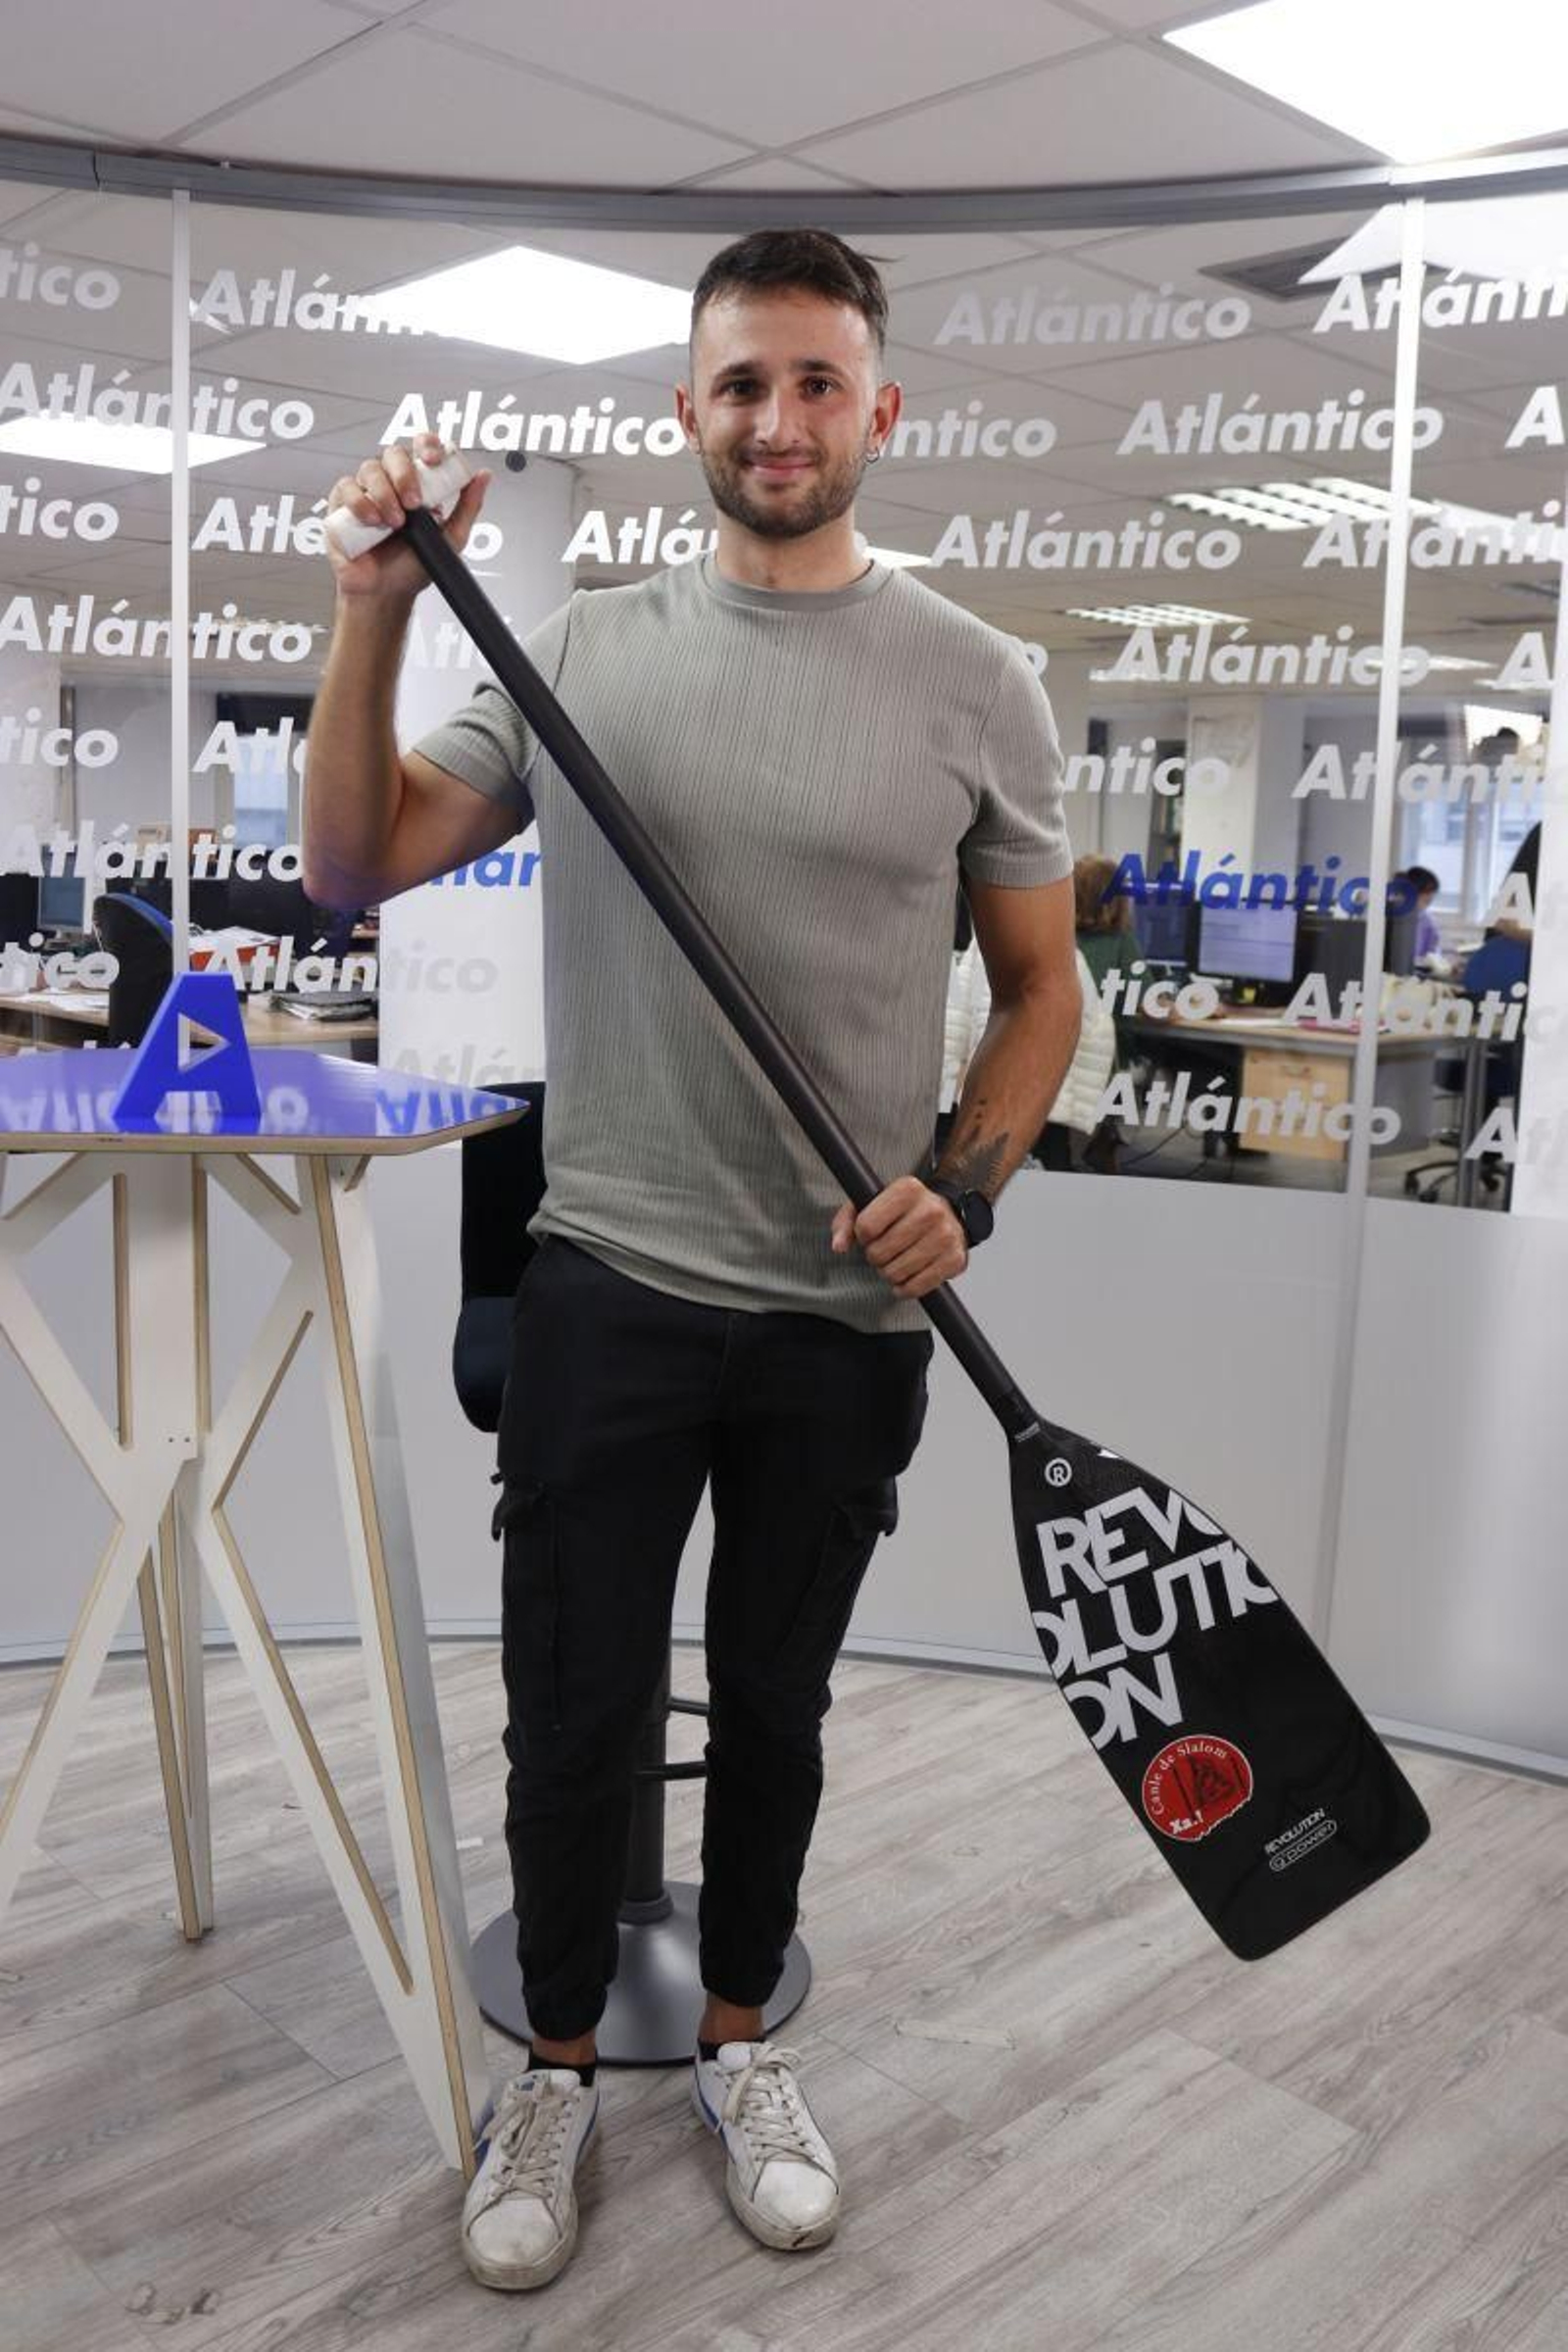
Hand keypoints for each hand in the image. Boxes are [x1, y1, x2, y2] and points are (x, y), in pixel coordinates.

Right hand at [325, 433, 490, 601]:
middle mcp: (389, 481)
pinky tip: (371, 521)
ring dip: (385, 494)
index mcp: (416, 482)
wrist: (386, 593)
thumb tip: (483, 476)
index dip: (427, 445)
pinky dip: (361, 502)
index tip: (434, 460)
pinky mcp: (342, 504)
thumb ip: (468, 507)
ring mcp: (365, 490)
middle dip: (405, 475)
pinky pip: (347, 487)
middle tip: (414, 503)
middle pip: (393, 453)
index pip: (420, 447)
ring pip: (370, 468)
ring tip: (394, 523)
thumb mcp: (451, 539)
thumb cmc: (413, 567)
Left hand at [830, 1176, 965, 1298]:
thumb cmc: (905, 1211)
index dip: (862, 1236)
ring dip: (888, 1272)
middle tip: (882, 1250)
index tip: (869, 1233)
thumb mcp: (871, 1204)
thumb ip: (847, 1222)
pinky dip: (905, 1288)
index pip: (867, 1226)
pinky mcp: (954, 1259)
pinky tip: (905, 1277)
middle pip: (880, 1252)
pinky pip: (916, 1287)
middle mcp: (931, 1209)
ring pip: (896, 1272)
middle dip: (874, 1256)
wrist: (949, 1214)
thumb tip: (839, 1246)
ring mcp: (946, 1235)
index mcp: (908, 1189)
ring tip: (895, 1260)